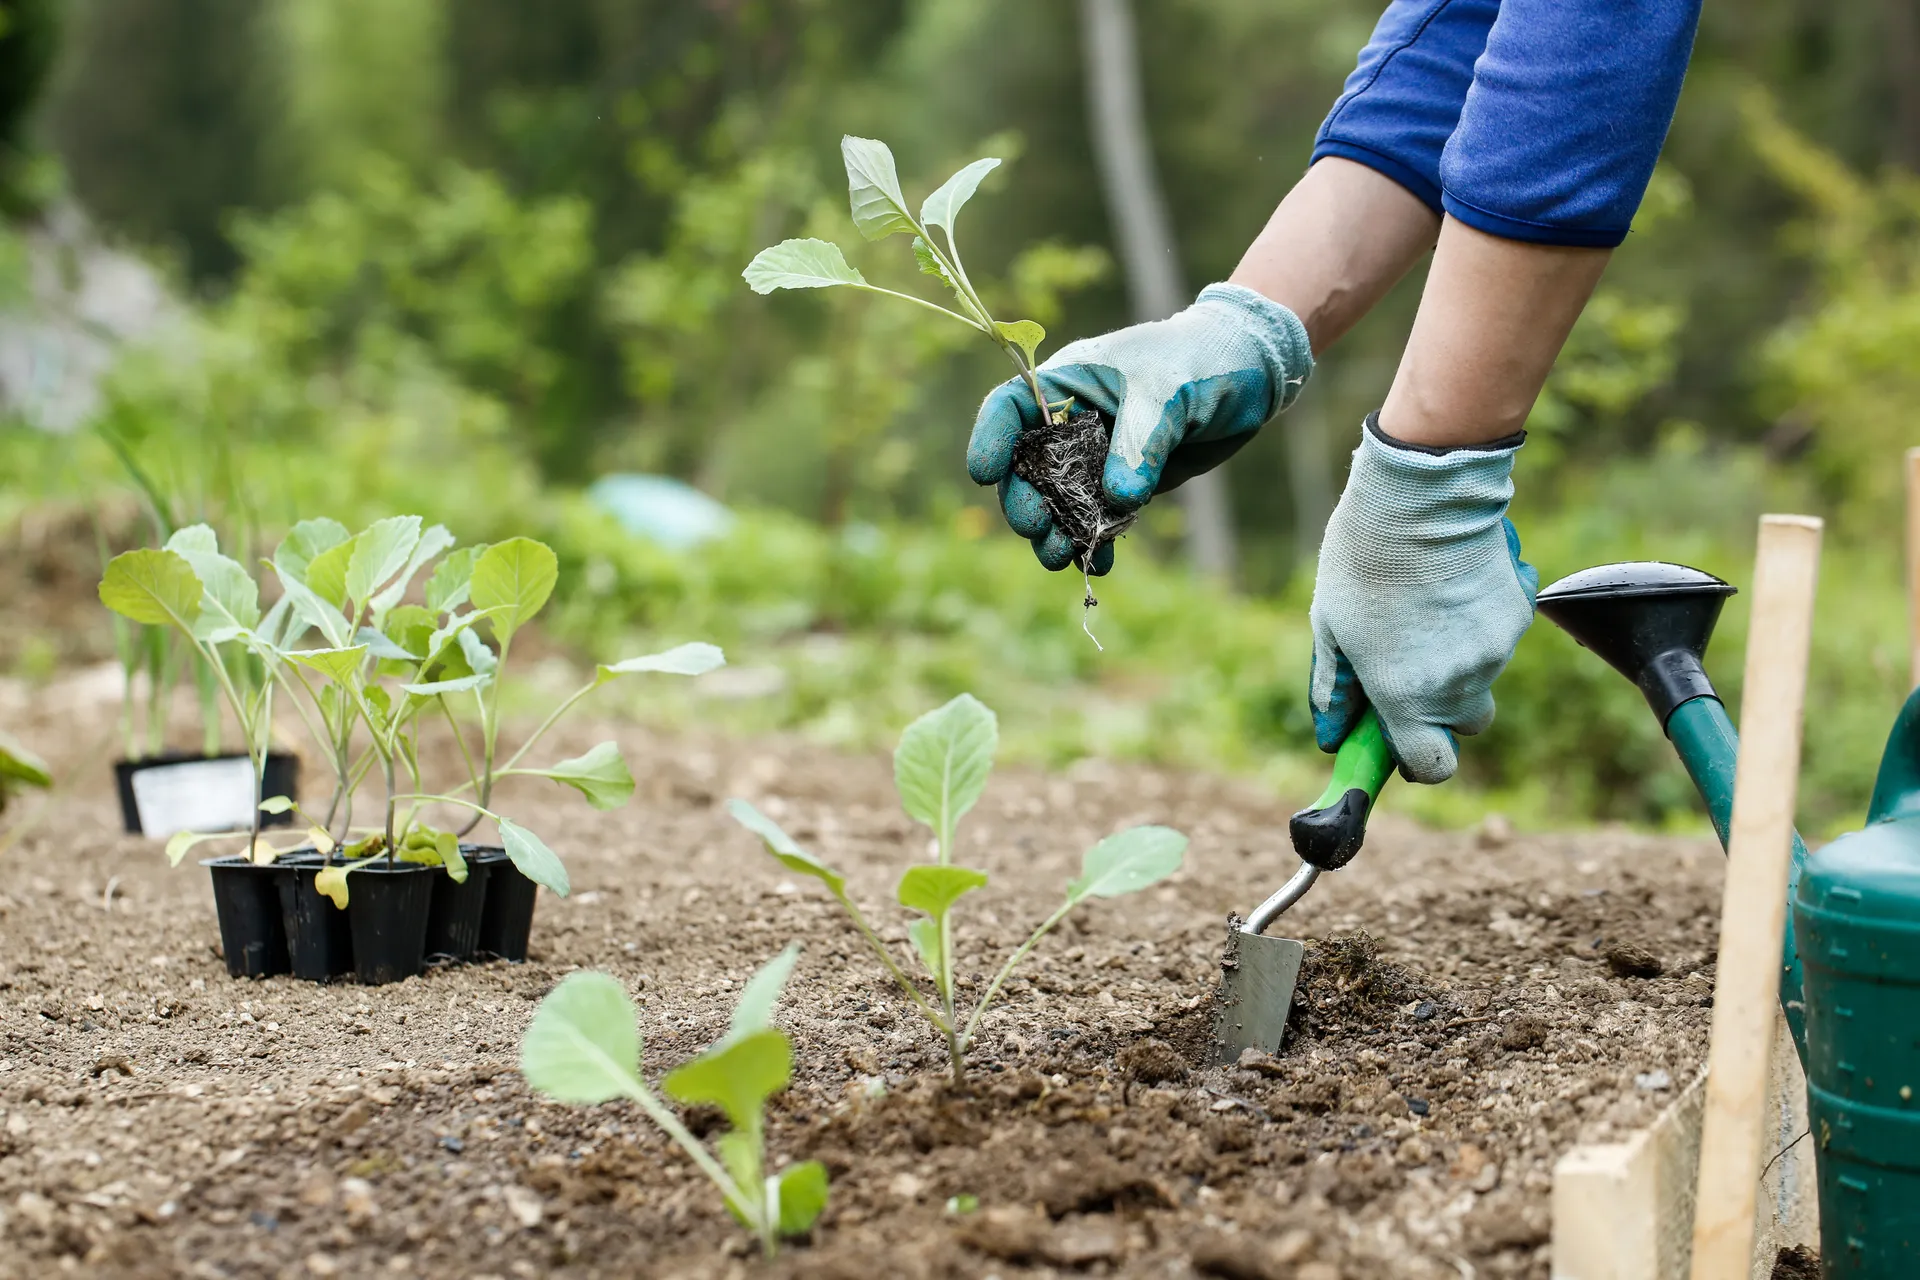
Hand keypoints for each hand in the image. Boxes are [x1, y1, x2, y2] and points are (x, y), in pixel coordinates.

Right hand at [966, 283, 1312, 571]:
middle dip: (1024, 501)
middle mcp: (1072, 423)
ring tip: (1061, 557)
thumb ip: (1139, 443)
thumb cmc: (1202, 359)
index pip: (1009, 408)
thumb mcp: (1168, 392)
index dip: (989, 439)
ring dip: (1055, 532)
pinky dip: (1096, 543)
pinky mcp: (1126, 484)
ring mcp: (1096, 457)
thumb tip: (1118, 499)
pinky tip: (1100, 565)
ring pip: (1058, 503)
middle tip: (1036, 526)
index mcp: (1068, 383)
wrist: (1249, 373)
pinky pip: (1099, 520)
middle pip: (1025, 468)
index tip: (983, 475)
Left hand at [1309, 417, 1537, 782]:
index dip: (1419, 758)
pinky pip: (1499, 638)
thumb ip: (1335, 687)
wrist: (1421, 494)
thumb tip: (1335, 734)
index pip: (1433, 766)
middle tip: (1409, 666)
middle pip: (1464, 723)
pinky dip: (1479, 625)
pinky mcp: (1518, 615)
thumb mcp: (1329, 624)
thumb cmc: (1362, 558)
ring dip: (1457, 661)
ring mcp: (1495, 650)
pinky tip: (1449, 585)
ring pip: (1482, 677)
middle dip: (1440, 708)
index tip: (1403, 737)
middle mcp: (1458, 683)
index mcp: (1406, 695)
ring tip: (1422, 607)